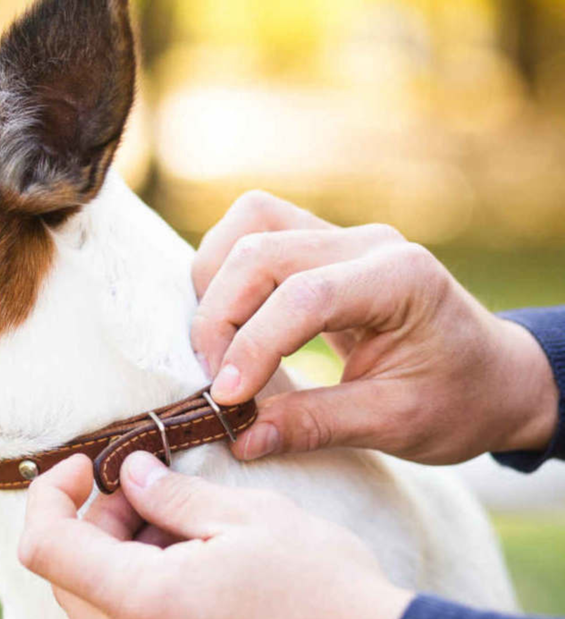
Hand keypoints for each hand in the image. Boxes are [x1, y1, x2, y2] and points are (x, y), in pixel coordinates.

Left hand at [18, 452, 413, 618]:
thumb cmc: (323, 591)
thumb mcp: (249, 520)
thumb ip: (174, 495)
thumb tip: (129, 473)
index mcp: (145, 601)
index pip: (45, 547)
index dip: (50, 495)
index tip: (85, 465)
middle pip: (67, 571)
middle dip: (95, 518)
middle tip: (146, 487)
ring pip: (95, 595)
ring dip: (121, 548)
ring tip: (183, 521)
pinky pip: (129, 614)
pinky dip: (144, 576)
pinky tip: (193, 556)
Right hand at [190, 191, 558, 463]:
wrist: (494, 375)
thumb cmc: (459, 400)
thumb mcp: (397, 425)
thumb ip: (316, 425)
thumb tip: (240, 437)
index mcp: (402, 278)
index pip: (304, 296)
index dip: (253, 345)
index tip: (227, 399)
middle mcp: (367, 242)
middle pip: (261, 251)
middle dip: (221, 318)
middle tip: (216, 382)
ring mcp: (342, 234)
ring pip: (249, 225)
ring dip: (216, 284)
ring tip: (218, 348)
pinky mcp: (320, 242)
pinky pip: (254, 231)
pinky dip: (225, 272)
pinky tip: (230, 323)